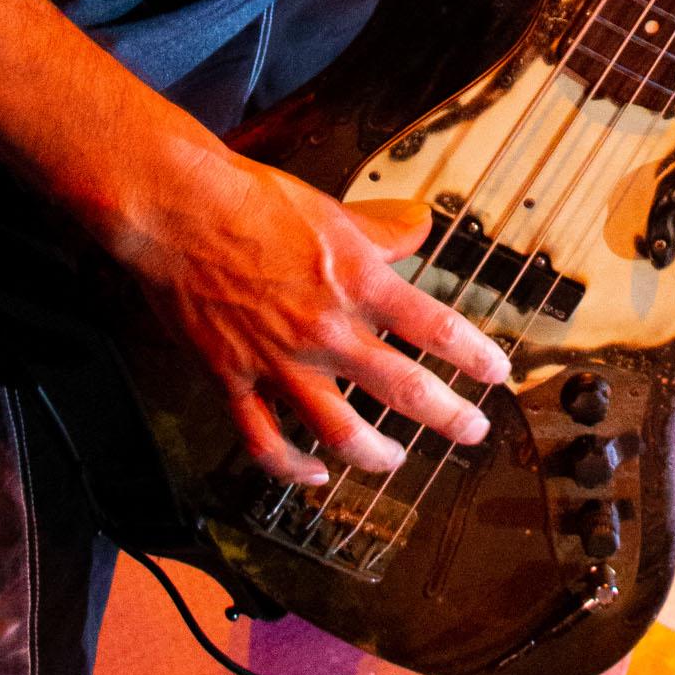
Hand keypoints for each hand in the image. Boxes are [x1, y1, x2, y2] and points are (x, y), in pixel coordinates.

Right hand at [121, 141, 509, 488]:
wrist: (178, 210)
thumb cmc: (251, 201)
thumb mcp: (331, 209)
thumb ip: (380, 230)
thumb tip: (420, 226)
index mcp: (356, 281)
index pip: (436, 327)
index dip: (475, 356)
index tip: (497, 374)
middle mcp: (326, 329)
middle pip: (403, 389)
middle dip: (448, 417)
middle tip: (472, 431)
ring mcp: (279, 361)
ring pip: (339, 431)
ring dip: (376, 455)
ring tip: (395, 461)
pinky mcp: (234, 378)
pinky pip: (264, 440)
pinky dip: (292, 467)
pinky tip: (313, 473)